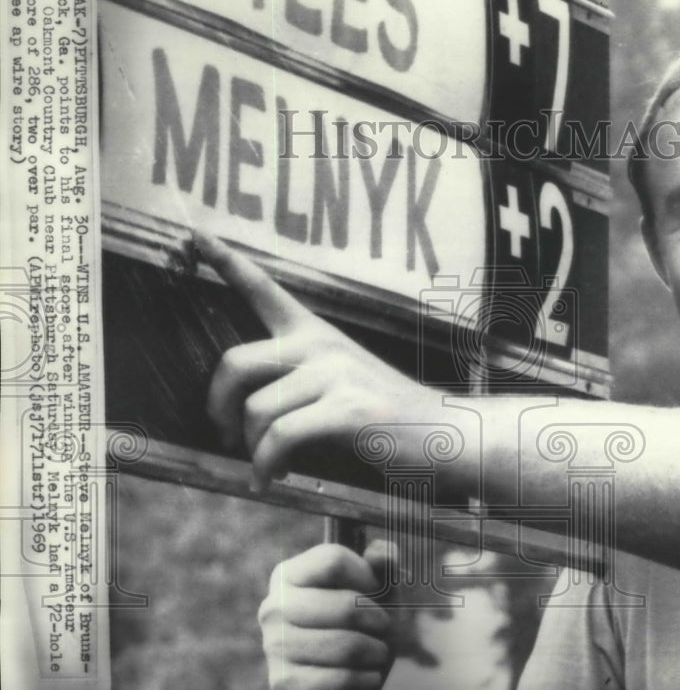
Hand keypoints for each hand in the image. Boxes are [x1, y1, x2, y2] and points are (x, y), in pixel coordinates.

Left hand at [193, 231, 439, 489]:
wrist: (447, 435)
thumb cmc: (390, 418)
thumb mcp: (345, 382)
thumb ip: (299, 381)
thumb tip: (244, 413)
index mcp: (318, 335)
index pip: (266, 290)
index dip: (227, 261)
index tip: (197, 236)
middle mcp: (323, 346)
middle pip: (236, 362)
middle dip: (217, 405)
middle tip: (225, 434)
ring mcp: (337, 375)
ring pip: (257, 410)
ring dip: (252, 450)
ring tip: (268, 466)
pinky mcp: (348, 410)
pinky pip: (280, 438)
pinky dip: (267, 466)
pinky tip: (274, 478)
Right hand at [258, 541, 396, 689]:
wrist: (342, 671)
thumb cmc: (360, 620)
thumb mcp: (375, 587)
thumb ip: (381, 563)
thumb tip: (382, 552)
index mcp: (289, 574)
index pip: (334, 561)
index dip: (368, 576)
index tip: (377, 591)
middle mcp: (274, 607)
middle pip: (347, 606)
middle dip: (379, 620)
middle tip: (385, 627)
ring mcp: (274, 646)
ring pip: (347, 645)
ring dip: (376, 652)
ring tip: (378, 652)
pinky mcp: (283, 682)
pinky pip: (342, 678)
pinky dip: (366, 678)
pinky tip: (368, 674)